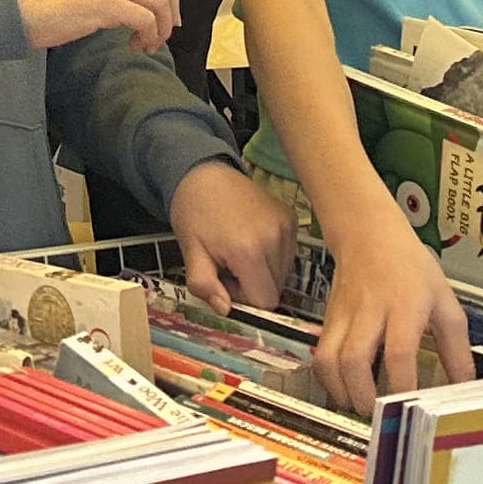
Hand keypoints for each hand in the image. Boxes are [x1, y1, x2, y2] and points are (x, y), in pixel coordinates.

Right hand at [13, 0, 179, 53]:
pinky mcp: (103, 0)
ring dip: (160, 29)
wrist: (15, 9)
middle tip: (161, 34)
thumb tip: (140, 7)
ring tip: (145, 44)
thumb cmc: (43, 3)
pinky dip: (148, 36)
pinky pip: (145, 18)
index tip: (165, 18)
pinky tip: (133, 45)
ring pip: (159, 1)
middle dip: (170, 12)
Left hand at [167, 160, 298, 318]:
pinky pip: (288, 255)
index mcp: (249, 251)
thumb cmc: (193, 213)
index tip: (224, 280)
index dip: (244, 299)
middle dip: (251, 286)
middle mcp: (275, 238)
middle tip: (226, 264)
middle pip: (275, 289)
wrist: (203, 173)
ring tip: (236, 251)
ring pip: (283, 274)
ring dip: (261, 272)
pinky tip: (249, 239)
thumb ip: (205, 285)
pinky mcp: (292, 218)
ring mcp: (287, 227)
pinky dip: (271, 256)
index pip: (265, 301)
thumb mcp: (190, 252)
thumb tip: (226, 310)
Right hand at [307, 204, 473, 413]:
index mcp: (403, 307)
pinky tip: (342, 387)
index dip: (403, 386)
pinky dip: (327, 377)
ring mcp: (343, 316)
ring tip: (359, 405)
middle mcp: (369, 312)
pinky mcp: (328, 318)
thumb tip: (465, 386)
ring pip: (328, 359)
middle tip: (378, 414)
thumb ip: (456, 346)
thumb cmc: (411, 268)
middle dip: (363, 396)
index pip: (399, 353)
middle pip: (354, 360)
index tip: (411, 409)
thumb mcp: (444, 301)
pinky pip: (320, 353)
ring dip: (340, 391)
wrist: (368, 234)